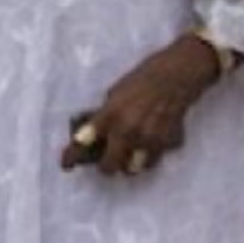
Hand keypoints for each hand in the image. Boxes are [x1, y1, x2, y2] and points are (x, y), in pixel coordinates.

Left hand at [63, 35, 219, 177]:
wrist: (178, 74)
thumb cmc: (144, 76)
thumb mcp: (116, 91)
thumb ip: (106, 113)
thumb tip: (96, 131)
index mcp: (111, 113)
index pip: (84, 140)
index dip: (71, 155)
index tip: (66, 165)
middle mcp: (128, 130)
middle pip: (109, 166)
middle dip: (105, 165)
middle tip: (106, 160)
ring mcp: (149, 140)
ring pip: (133, 168)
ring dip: (129, 164)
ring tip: (130, 154)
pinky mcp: (168, 143)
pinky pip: (154, 159)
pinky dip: (150, 156)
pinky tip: (150, 143)